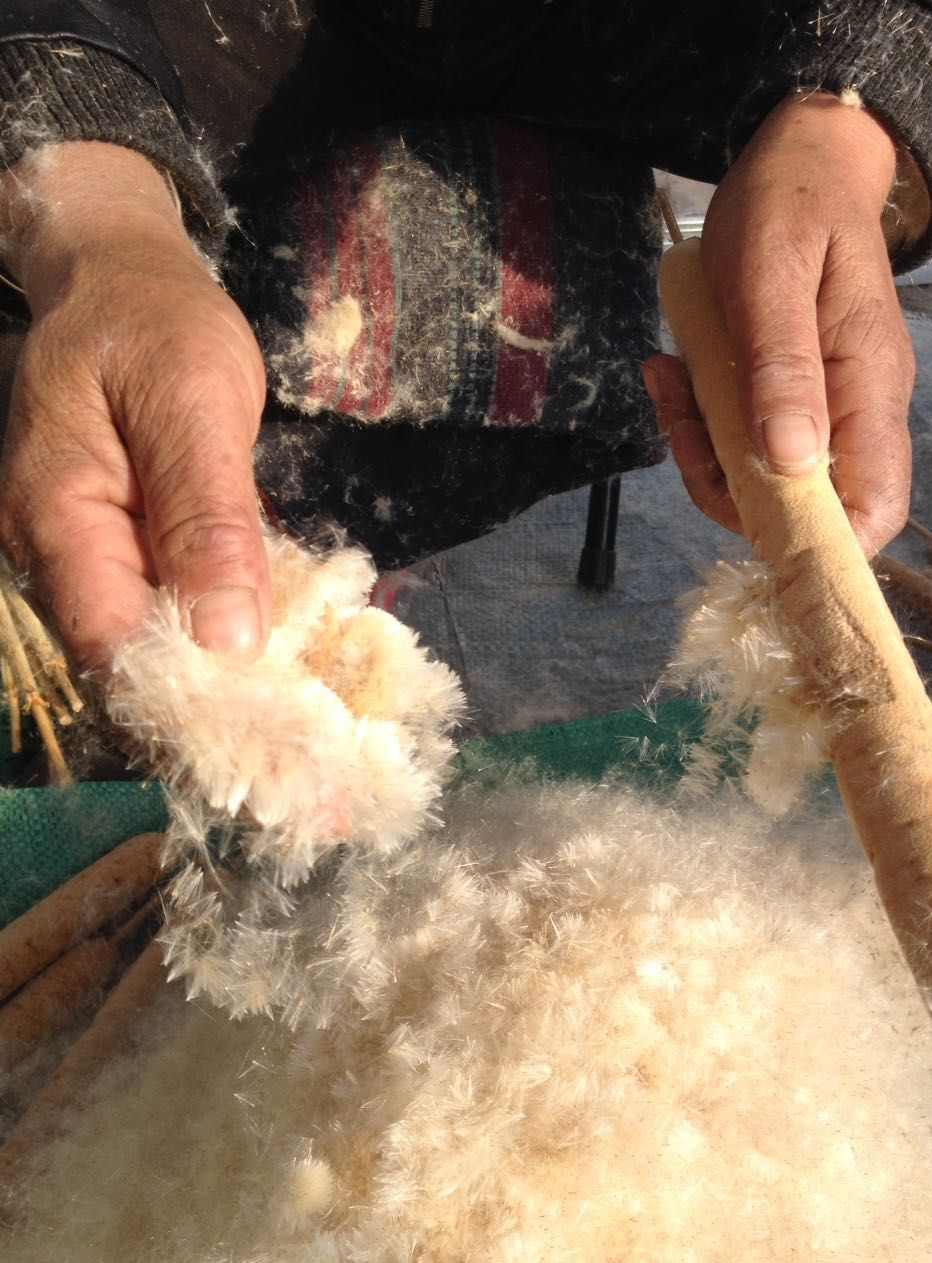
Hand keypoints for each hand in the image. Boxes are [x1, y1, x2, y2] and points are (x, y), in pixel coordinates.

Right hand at [0, 142, 269, 674]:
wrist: (120, 280)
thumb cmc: (156, 324)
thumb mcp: (195, 403)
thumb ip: (209, 520)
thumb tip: (231, 639)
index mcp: (56, 516)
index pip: (113, 645)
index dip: (190, 693)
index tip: (274, 723)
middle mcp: (50, 553)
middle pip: (125, 662)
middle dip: (210, 699)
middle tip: (300, 732)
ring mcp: (76, 556)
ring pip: (143, 646)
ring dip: (216, 676)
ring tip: (296, 711)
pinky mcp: (112, 551)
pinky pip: (157, 612)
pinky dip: (211, 635)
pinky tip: (268, 654)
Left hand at [646, 92, 917, 555]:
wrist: (800, 158)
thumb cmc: (789, 204)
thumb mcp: (770, 273)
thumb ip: (781, 366)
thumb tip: (791, 463)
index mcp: (868, 386)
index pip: (874, 509)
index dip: (820, 544)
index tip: (745, 523)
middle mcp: (855, 410)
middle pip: (806, 508)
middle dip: (731, 491)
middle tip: (681, 422)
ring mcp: (821, 405)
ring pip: (763, 480)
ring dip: (703, 452)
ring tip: (668, 383)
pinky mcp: (787, 396)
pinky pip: (743, 442)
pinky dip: (700, 424)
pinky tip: (672, 373)